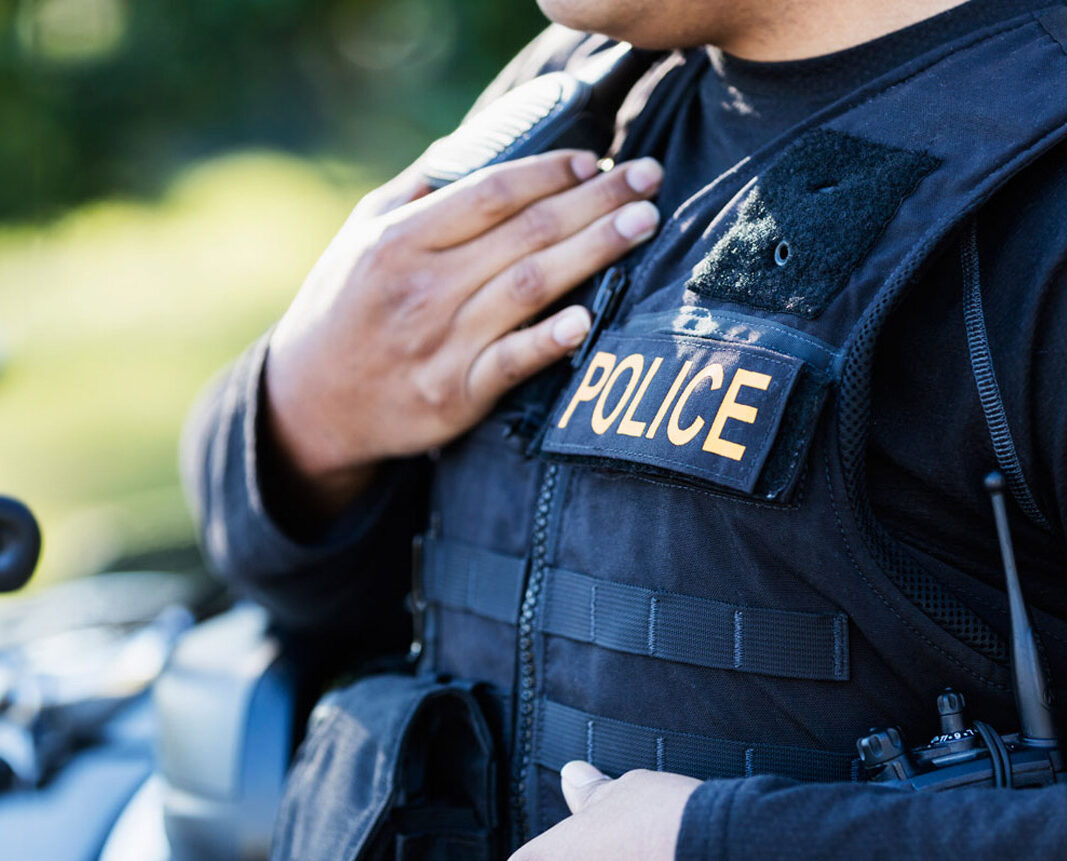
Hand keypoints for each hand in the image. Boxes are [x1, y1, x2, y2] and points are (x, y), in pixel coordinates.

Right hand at [264, 151, 662, 515]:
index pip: (492, 193)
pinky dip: (550, 340)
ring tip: (642, 226)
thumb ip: (418, 192)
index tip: (595, 160)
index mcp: (400, 240)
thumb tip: (479, 147)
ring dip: (593, 253)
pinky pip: (511, 364)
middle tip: (648, 179)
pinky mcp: (454, 395)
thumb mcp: (362, 235)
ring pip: (529, 287)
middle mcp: (422, 287)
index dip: (551, 172)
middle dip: (595, 201)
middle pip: (525, 233)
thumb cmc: (347, 308)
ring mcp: (440, 344)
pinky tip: (589, 319)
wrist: (313, 402)